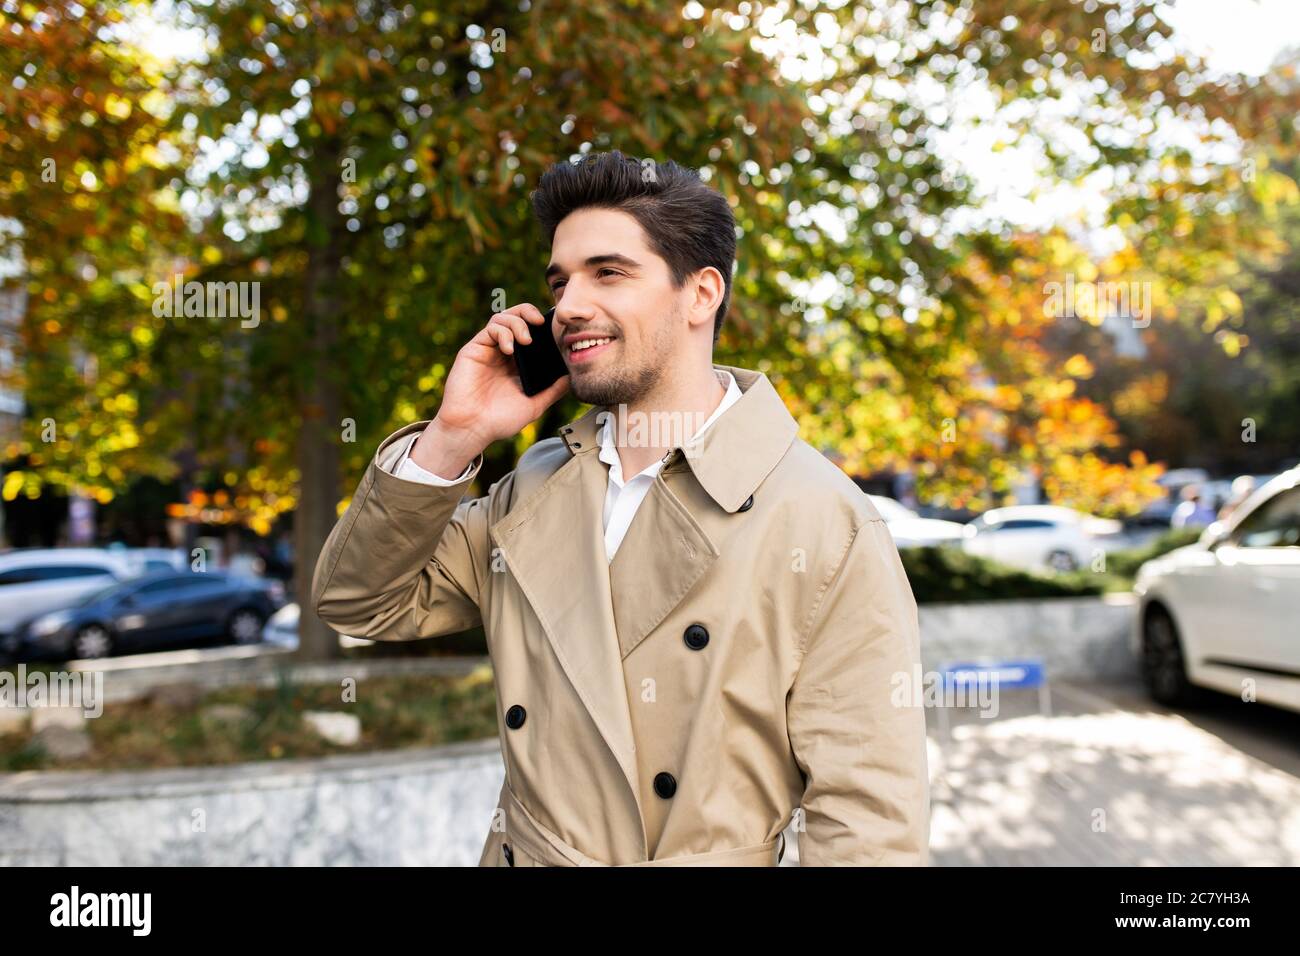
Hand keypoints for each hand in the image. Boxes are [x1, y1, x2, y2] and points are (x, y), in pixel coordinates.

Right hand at [411, 304, 569, 475]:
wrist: (473, 428)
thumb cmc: (499, 420)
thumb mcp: (534, 405)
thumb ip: (552, 391)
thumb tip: (571, 377)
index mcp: (517, 364)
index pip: (531, 333)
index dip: (541, 326)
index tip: (554, 329)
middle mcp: (503, 353)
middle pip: (516, 318)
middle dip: (529, 313)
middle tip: (540, 322)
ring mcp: (488, 350)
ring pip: (502, 318)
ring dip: (517, 322)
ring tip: (526, 340)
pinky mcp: (474, 349)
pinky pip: (490, 328)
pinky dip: (503, 332)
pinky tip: (509, 348)